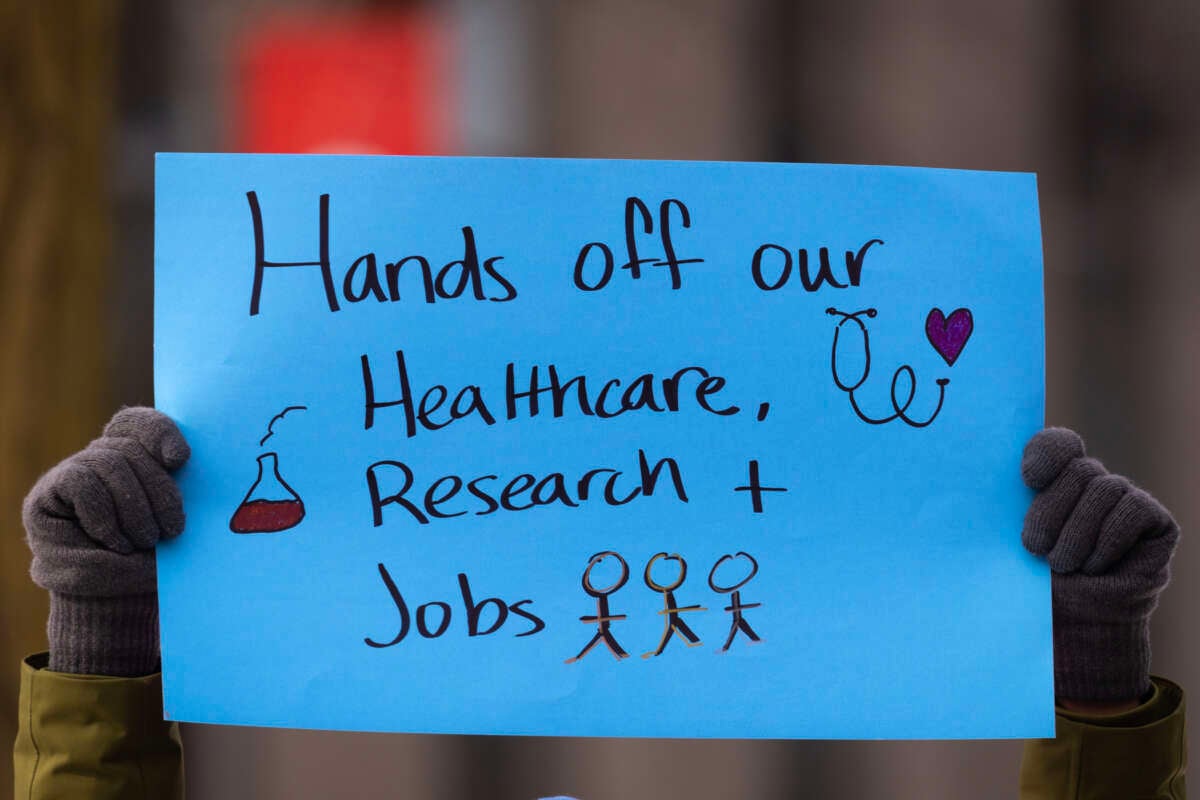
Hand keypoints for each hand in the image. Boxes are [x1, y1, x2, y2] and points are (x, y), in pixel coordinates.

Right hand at [23, 407, 189, 675]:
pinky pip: (82, 482)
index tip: (180, 459)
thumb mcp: (171, 525)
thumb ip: (176, 495)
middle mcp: (108, 456)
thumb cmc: (150, 558)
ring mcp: (78, 469)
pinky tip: (113, 540)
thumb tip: (186, 463)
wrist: (113, 598)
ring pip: (110, 463)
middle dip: (160, 491)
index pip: (143, 424)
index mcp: (141, 456)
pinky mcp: (53, 491)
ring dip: (133, 507)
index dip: (160, 432)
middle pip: (133, 449)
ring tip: (143, 542)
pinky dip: (103, 513)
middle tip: (172, 531)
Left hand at [1022, 428, 1178, 705]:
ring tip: (1064, 565)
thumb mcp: (1006, 548)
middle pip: (1078, 468)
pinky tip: (1095, 567)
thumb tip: (958, 494)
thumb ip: (997, 518)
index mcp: (1052, 481)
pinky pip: (1132, 510)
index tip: (1029, 478)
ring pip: (1105, 488)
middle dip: (1052, 510)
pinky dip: (1109, 540)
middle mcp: (1090, 483)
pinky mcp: (1154, 521)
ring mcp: (1124, 499)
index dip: (1046, 453)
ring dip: (1078, 533)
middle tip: (1034, 548)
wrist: (1073, 627)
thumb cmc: (1033, 584)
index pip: (1055, 445)